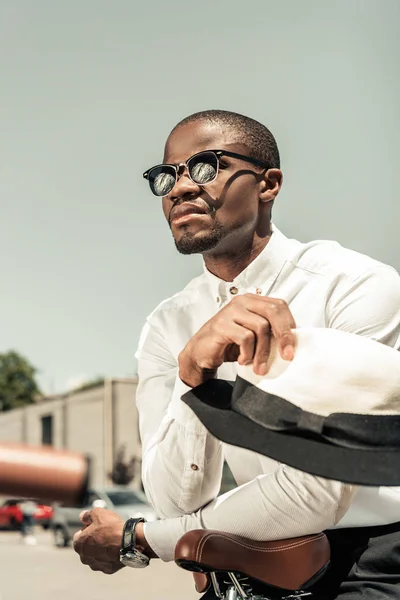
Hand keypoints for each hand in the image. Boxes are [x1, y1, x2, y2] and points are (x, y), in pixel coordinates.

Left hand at [73, 507, 124, 574]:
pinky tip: (115, 549)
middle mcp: (84, 557)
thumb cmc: (111, 528)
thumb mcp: (98, 513)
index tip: (96, 525)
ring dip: (100, 550)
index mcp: (79, 544)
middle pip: (86, 547)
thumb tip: (83, 517)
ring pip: (96, 556)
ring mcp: (96, 565)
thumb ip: (87, 515)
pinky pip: (106, 562)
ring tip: (111, 541)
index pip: (79, 535)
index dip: (87, 528)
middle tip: (104, 532)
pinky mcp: (107, 570)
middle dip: (93, 541)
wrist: (128, 541)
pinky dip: (109, 557)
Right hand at [179, 294, 295, 386]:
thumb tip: (293, 341)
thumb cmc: (229, 345)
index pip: (279, 306)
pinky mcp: (221, 324)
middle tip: (287, 357)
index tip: (292, 347)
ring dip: (262, 351)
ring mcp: (231, 311)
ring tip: (258, 366)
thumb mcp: (254, 336)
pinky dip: (247, 353)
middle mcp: (242, 301)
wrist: (201, 354)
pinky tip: (243, 361)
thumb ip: (270, 332)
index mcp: (253, 301)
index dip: (289, 325)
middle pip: (273, 311)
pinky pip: (245, 337)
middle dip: (284, 336)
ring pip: (261, 327)